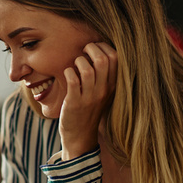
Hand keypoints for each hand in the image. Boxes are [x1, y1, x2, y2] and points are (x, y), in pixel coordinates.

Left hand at [59, 42, 116, 160]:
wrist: (81, 136)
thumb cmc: (90, 109)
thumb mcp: (103, 93)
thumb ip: (104, 75)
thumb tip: (96, 50)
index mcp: (113, 86)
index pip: (115, 58)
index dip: (103, 47)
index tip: (93, 49)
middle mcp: (103, 90)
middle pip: (103, 60)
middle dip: (90, 49)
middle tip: (83, 52)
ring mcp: (89, 97)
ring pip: (87, 69)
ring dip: (78, 61)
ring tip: (75, 65)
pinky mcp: (74, 102)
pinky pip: (72, 79)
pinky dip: (68, 72)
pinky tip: (68, 74)